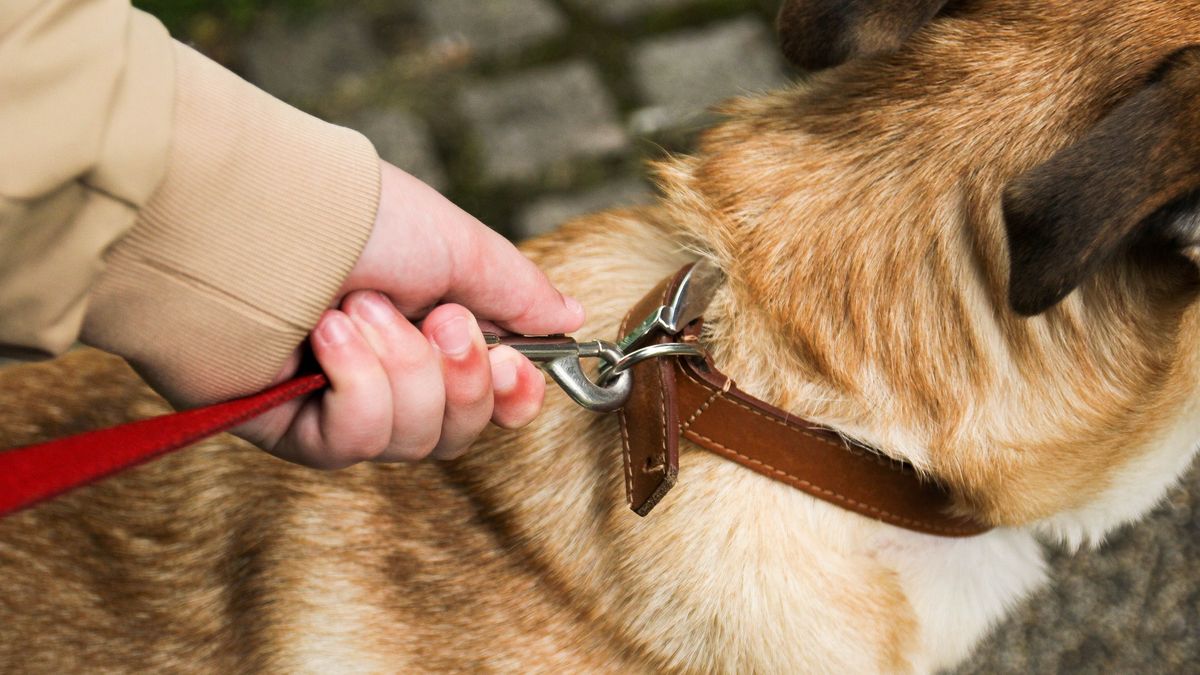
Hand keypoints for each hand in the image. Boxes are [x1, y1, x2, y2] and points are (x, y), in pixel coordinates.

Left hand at [234, 161, 583, 467]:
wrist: (260, 215)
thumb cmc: (356, 218)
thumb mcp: (461, 247)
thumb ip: (518, 292)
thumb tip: (571, 317)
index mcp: (428, 332)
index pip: (488, 401)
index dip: (510, 398)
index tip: (515, 369)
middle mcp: (387, 373)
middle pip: (456, 430)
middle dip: (459, 377)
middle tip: (438, 320)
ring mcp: (339, 404)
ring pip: (413, 440)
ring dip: (399, 369)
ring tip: (358, 311)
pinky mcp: (292, 428)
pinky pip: (355, 442)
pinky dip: (354, 384)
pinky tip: (326, 338)